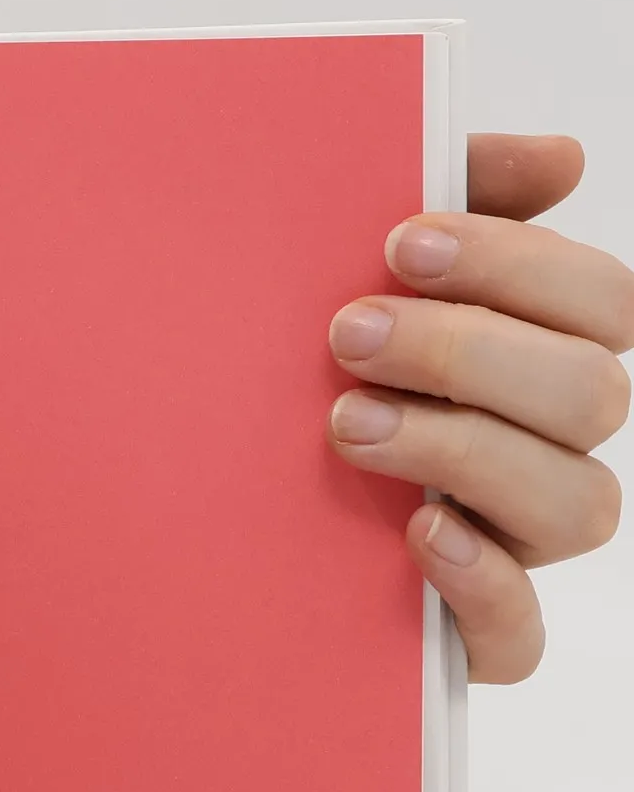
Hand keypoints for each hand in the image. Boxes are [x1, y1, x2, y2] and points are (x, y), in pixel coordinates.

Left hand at [328, 134, 633, 682]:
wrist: (198, 503)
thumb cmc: (314, 370)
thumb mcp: (358, 274)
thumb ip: (454, 201)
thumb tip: (561, 158)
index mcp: (541, 353)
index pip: (601, 299)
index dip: (517, 264)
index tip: (399, 243)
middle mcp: (549, 446)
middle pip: (593, 395)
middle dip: (468, 354)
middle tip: (346, 336)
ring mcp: (519, 541)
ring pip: (578, 505)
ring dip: (464, 453)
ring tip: (349, 426)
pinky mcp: (474, 630)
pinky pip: (521, 633)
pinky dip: (481, 585)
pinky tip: (416, 535)